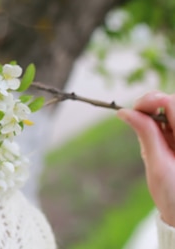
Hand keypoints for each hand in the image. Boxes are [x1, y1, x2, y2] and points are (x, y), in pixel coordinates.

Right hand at [118, 91, 174, 225]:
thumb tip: (125, 112)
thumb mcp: (157, 164)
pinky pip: (168, 125)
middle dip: (152, 105)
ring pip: (169, 112)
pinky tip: (153, 139)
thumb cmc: (173, 195)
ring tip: (146, 135)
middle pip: (171, 103)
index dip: (152, 100)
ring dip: (154, 116)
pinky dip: (157, 126)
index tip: (134, 110)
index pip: (172, 103)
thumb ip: (145, 134)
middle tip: (134, 118)